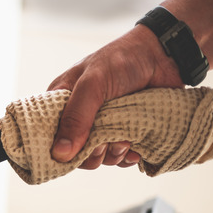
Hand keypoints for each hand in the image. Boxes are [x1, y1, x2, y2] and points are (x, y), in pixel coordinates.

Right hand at [47, 24, 183, 168]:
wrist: (164, 56)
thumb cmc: (123, 59)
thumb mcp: (92, 84)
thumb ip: (76, 117)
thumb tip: (60, 153)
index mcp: (63, 102)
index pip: (49, 135)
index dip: (58, 149)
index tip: (73, 152)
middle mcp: (81, 117)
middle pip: (76, 153)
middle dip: (91, 154)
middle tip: (104, 143)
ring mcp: (104, 126)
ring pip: (100, 157)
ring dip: (113, 155)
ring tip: (125, 140)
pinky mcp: (126, 133)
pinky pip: (121, 157)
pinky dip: (128, 156)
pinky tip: (135, 147)